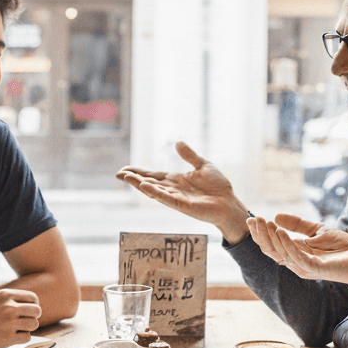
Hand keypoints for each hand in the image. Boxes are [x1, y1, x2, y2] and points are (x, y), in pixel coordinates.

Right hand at [0, 288, 42, 347]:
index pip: (33, 297)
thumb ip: (12, 299)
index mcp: (6, 295)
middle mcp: (9, 307)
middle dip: (33, 316)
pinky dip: (22, 338)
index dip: (33, 305)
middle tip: (25, 321)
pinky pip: (27, 337)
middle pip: (37, 310)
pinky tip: (12, 337)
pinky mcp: (8, 338)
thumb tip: (34, 304)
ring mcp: (9, 322)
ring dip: (28, 328)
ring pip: (34, 324)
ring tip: (17, 329)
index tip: (28, 311)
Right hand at [116, 141, 249, 242]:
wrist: (229, 203)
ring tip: (126, 178)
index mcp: (176, 180)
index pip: (153, 175)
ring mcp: (176, 198)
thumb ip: (190, 155)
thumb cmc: (219, 187)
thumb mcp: (203, 165)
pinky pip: (167, 198)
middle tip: (118, 174)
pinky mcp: (183, 206)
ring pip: (154, 190)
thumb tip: (177, 142)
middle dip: (134, 178)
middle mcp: (173, 189)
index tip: (124, 169)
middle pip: (149, 182)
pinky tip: (146, 187)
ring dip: (140, 185)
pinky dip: (156, 193)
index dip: (139, 172)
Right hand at [247, 213, 347, 285]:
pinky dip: (287, 244)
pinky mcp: (315, 268)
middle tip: (253, 219)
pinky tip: (280, 231)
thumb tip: (276, 215)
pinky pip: (297, 257)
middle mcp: (295, 262)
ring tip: (265, 222)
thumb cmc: (341, 248)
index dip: (260, 233)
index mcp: (294, 254)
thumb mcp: (316, 230)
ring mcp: (304, 267)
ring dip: (271, 237)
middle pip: (271, 251)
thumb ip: (298, 224)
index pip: (271, 245)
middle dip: (260, 235)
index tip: (251, 218)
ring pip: (280, 254)